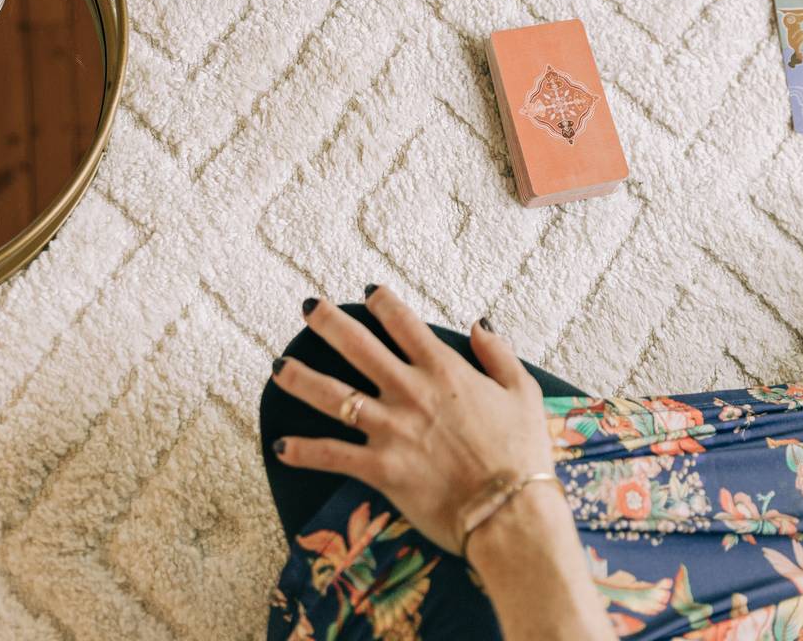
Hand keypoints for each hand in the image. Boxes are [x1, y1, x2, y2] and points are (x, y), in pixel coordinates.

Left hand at [269, 289, 557, 554]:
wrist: (511, 511)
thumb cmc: (522, 453)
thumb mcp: (523, 391)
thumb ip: (498, 354)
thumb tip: (478, 324)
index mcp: (444, 370)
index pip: (404, 324)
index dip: (382, 303)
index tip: (368, 291)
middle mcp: (410, 391)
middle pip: (358, 347)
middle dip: (328, 323)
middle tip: (307, 306)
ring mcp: (391, 429)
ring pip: (334, 396)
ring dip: (302, 379)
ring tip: (278, 367)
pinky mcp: (380, 468)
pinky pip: (332, 455)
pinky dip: (304, 451)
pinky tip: (280, 445)